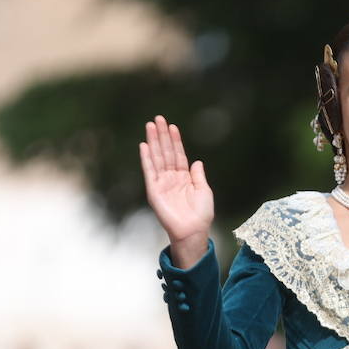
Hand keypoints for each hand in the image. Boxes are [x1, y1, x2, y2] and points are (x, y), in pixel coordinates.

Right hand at [140, 114, 213, 266]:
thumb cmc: (201, 214)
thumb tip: (196, 161)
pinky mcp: (154, 190)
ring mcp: (162, 183)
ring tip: (150, 125)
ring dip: (153, 141)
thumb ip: (198, 175)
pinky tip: (144, 146)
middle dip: (162, 135)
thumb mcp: (204, 190)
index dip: (175, 140)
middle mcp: (171, 178)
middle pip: (165, 152)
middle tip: (158, 118)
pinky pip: (149, 171)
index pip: (178, 154)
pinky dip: (146, 158)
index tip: (172, 126)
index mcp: (184, 177)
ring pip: (157, 157)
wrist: (193, 230)